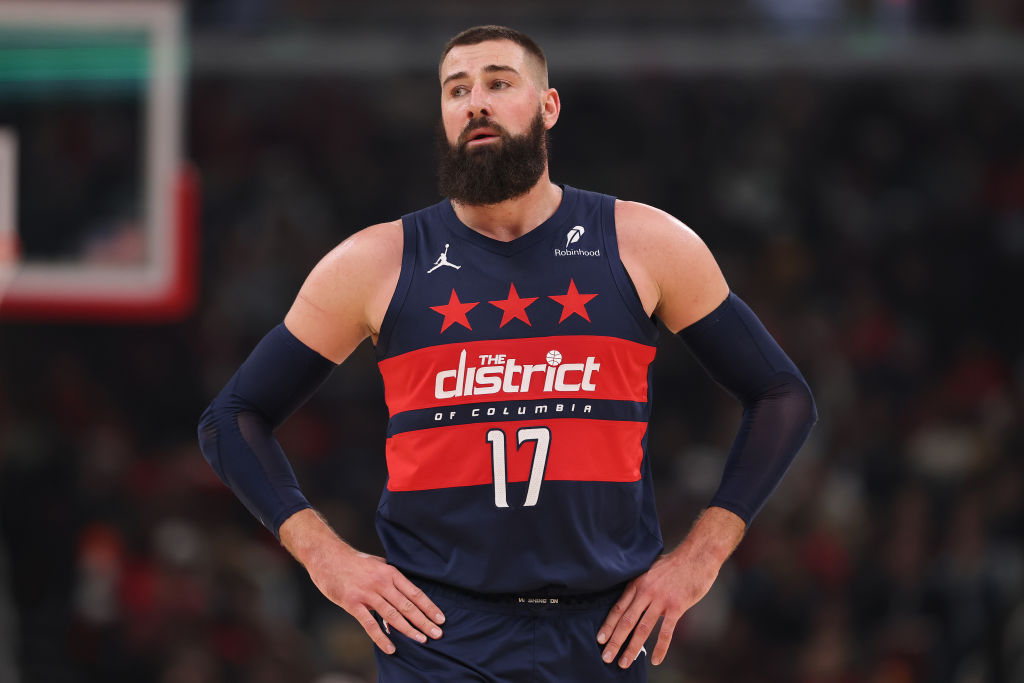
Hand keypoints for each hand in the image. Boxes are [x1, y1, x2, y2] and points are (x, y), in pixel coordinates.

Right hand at [280, 509, 444, 653]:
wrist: (327, 556)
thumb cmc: (354, 561)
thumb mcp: (378, 564)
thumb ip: (391, 578)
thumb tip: (406, 591)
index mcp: (390, 572)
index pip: (415, 593)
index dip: (429, 607)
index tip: (441, 619)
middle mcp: (382, 583)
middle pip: (407, 606)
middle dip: (424, 621)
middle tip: (437, 634)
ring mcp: (367, 594)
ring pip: (393, 615)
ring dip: (409, 629)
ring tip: (422, 640)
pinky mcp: (352, 603)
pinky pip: (369, 624)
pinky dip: (381, 637)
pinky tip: (391, 648)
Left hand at [596, 506, 743, 667]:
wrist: (696, 555)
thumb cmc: (674, 564)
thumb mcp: (650, 570)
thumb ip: (640, 586)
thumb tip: (632, 601)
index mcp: (637, 583)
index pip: (618, 608)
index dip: (608, 625)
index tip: (600, 639)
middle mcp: (645, 592)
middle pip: (626, 621)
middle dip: (615, 641)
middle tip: (606, 657)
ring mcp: (661, 599)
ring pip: (642, 628)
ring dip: (632, 648)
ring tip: (624, 663)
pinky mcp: (676, 606)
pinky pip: (666, 631)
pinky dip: (660, 647)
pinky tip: (655, 660)